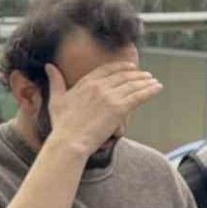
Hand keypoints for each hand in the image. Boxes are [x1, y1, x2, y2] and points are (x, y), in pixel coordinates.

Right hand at [42, 62, 160, 155]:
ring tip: (155, 81)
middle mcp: (99, 86)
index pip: (108, 69)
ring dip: (146, 82)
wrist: (69, 141)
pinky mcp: (119, 109)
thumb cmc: (62, 125)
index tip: (130, 67)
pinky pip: (138, 96)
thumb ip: (55, 81)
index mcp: (86, 82)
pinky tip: (157, 88)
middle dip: (137, 74)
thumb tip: (49, 66)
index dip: (122, 67)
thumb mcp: (56, 99)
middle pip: (124, 76)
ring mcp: (110, 96)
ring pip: (133, 84)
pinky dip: (150, 90)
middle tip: (146, 75)